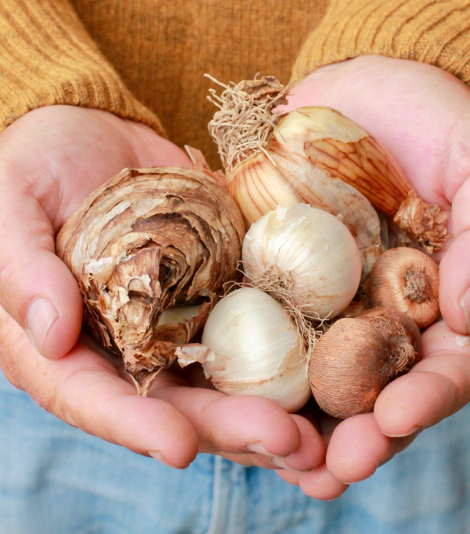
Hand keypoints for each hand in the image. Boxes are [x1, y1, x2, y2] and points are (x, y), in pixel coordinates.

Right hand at [0, 106, 324, 478]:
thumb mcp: (11, 206)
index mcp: (63, 342)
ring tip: (320, 428)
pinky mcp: (215, 284)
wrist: (86, 131)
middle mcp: (125, 343)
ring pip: (223, 374)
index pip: (94, 398)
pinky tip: (329, 362)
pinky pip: (253, 318)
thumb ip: (22, 267)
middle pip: (176, 399)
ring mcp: (175, 316)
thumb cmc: (31, 167)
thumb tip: (51, 333)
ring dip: (271, 403)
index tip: (182, 446)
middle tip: (288, 442)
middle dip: (230, 426)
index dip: (136, 426)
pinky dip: (288, 344)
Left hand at [273, 55, 469, 494]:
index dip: (427, 398)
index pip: (448, 364)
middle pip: (378, 388)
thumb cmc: (437, 118)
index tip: (396, 418)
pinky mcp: (278, 271)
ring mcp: (330, 294)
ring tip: (278, 458)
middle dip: (359, 434)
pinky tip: (224, 390)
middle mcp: (387, 309)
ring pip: (319, 371)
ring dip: (300, 420)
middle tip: (330, 470)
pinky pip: (264, 320)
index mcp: (444, 297)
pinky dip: (249, 359)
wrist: (366, 82)